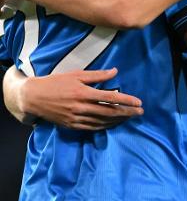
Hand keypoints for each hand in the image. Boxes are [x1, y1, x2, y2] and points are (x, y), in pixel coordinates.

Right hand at [20, 67, 143, 130]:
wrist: (33, 97)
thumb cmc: (56, 82)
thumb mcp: (76, 74)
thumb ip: (97, 75)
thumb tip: (116, 71)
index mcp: (83, 92)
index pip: (110, 98)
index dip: (126, 100)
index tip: (139, 102)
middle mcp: (81, 107)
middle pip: (109, 112)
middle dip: (127, 113)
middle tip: (140, 112)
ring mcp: (76, 118)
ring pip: (102, 122)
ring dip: (118, 120)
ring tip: (130, 117)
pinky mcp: (71, 125)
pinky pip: (92, 128)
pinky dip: (105, 126)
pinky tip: (113, 124)